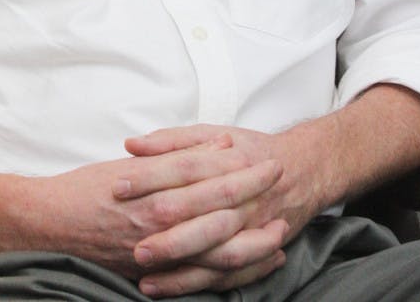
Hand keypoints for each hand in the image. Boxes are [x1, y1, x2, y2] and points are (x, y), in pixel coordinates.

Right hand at [19, 133, 284, 282]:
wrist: (49, 224)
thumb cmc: (86, 188)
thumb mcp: (129, 163)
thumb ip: (172, 157)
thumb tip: (217, 146)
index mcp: (151, 188)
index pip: (205, 174)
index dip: (238, 167)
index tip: (265, 158)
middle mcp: (157, 220)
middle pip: (216, 208)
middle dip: (252, 195)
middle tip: (279, 183)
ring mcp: (156, 251)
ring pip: (215, 249)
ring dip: (252, 241)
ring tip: (280, 231)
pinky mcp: (153, 274)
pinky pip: (201, 278)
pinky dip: (232, 272)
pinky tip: (254, 264)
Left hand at [121, 123, 329, 296]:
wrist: (302, 169)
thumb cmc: (248, 150)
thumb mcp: (212, 133)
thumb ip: (172, 140)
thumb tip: (132, 145)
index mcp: (229, 161)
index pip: (184, 169)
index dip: (150, 177)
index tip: (118, 187)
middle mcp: (242, 197)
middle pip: (202, 216)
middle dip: (167, 234)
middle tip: (133, 244)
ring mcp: (251, 228)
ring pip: (216, 254)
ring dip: (180, 268)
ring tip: (143, 275)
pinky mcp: (254, 250)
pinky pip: (226, 276)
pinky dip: (196, 284)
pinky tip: (162, 288)